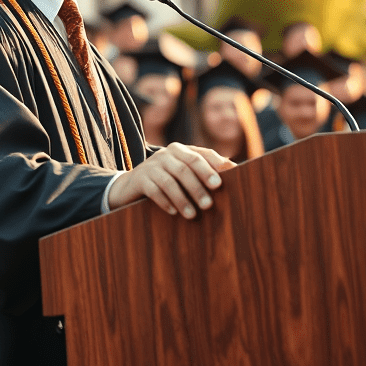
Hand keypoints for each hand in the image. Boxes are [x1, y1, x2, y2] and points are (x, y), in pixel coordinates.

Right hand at [108, 143, 233, 217]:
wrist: (130, 185)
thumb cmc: (165, 179)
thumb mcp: (182, 172)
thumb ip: (204, 169)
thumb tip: (234, 169)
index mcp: (180, 150)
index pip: (200, 155)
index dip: (212, 167)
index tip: (221, 183)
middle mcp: (166, 154)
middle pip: (186, 167)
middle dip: (198, 185)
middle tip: (209, 204)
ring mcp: (151, 165)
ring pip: (170, 181)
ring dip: (183, 199)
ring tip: (192, 215)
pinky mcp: (140, 179)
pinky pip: (154, 190)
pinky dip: (165, 201)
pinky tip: (173, 213)